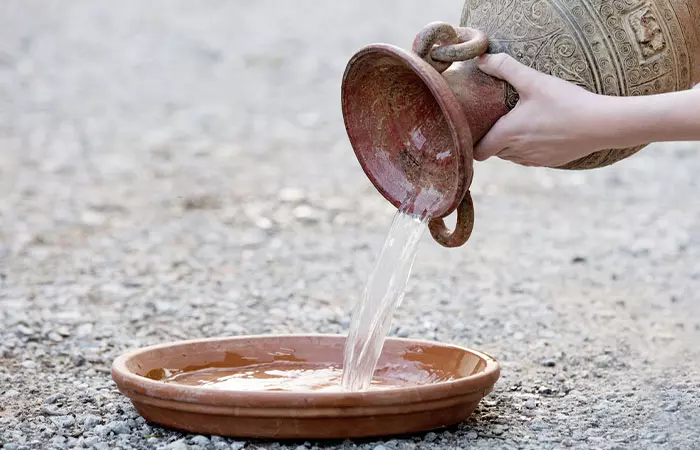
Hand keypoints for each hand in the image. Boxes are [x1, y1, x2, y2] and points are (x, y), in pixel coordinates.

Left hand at [473, 53, 614, 166]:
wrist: (601, 124)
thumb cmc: (566, 102)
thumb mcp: (534, 81)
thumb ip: (506, 68)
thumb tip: (481, 59)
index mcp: (508, 134)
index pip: (479, 152)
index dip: (475, 141)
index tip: (480, 127)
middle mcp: (518, 152)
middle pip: (494, 152)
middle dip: (493, 139)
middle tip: (498, 119)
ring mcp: (535, 159)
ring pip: (512, 156)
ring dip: (510, 144)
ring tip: (519, 123)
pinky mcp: (550, 162)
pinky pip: (530, 159)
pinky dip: (528, 148)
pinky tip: (539, 130)